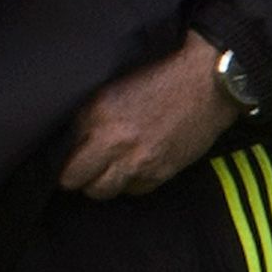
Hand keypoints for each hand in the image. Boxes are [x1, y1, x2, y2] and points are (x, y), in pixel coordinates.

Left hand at [59, 32, 236, 198]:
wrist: (205, 82)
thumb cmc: (157, 78)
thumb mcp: (109, 92)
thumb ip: (87, 120)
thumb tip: (70, 145)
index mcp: (99, 120)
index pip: (68, 168)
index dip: (65, 169)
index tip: (68, 164)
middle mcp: (117, 146)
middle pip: (85, 186)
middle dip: (81, 180)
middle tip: (84, 170)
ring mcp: (141, 163)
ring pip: (108, 192)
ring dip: (105, 183)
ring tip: (109, 167)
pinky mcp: (163, 172)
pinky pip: (135, 190)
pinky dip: (131, 182)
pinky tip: (134, 165)